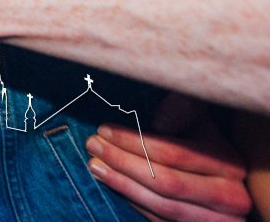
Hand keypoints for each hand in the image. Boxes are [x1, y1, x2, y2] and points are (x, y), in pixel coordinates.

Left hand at [87, 95, 250, 221]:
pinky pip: (160, 220)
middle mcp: (229, 197)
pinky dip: (133, 201)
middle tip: (93, 145)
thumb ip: (184, 110)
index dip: (136, 142)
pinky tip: (113, 183)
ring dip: (122, 184)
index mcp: (229, 164)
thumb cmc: (207, 147)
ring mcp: (215, 221)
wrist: (227, 189)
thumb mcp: (202, 124)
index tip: (105, 129)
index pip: (175, 154)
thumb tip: (158, 118)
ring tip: (95, 164)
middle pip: (166, 181)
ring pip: (161, 205)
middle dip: (123, 162)